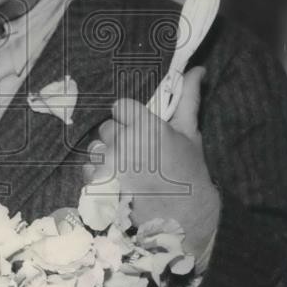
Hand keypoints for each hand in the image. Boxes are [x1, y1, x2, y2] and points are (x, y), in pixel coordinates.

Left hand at [83, 67, 220, 260]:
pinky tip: (119, 183)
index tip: (141, 130)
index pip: (120, 106)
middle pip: (107, 128)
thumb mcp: (190, 133)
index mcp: (146, 127)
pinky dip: (98, 175)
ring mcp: (109, 166)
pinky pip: (88, 169)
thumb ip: (187, 99)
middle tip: (139, 155)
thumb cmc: (189, 172)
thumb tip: (197, 69)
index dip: (130, 118)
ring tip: (129, 171)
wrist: (184, 217)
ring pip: (96, 148)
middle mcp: (124, 144)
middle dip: (120, 138)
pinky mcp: (99, 186)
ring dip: (107, 157)